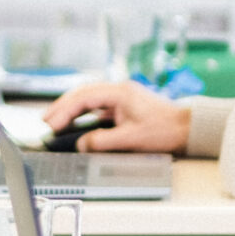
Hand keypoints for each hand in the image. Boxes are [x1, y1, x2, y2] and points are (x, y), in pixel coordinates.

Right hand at [40, 80, 191, 152]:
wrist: (189, 128)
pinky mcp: (125, 106)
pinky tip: (75, 123)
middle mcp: (119, 90)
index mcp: (120, 92)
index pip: (84, 98)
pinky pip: (97, 107)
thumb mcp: (132, 139)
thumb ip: (103, 142)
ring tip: (54, 121)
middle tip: (44, 122)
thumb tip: (82, 145)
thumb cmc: (166, 130)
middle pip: (82, 95)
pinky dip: (83, 114)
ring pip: (89, 99)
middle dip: (62, 108)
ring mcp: (122, 97)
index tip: (51, 125)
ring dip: (71, 110)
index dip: (64, 111)